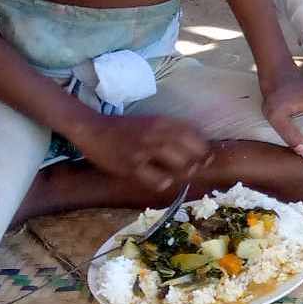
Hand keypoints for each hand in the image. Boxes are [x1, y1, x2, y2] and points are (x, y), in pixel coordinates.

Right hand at [72, 114, 210, 191]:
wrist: (94, 129)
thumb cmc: (125, 128)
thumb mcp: (151, 122)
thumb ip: (171, 130)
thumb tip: (195, 144)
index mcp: (162, 122)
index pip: (194, 135)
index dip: (204, 148)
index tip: (208, 156)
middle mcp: (156, 134)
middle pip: (190, 151)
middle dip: (198, 162)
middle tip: (198, 168)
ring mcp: (144, 151)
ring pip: (178, 164)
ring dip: (184, 172)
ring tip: (182, 174)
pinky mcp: (132, 166)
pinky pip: (157, 179)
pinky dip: (164, 181)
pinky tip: (162, 180)